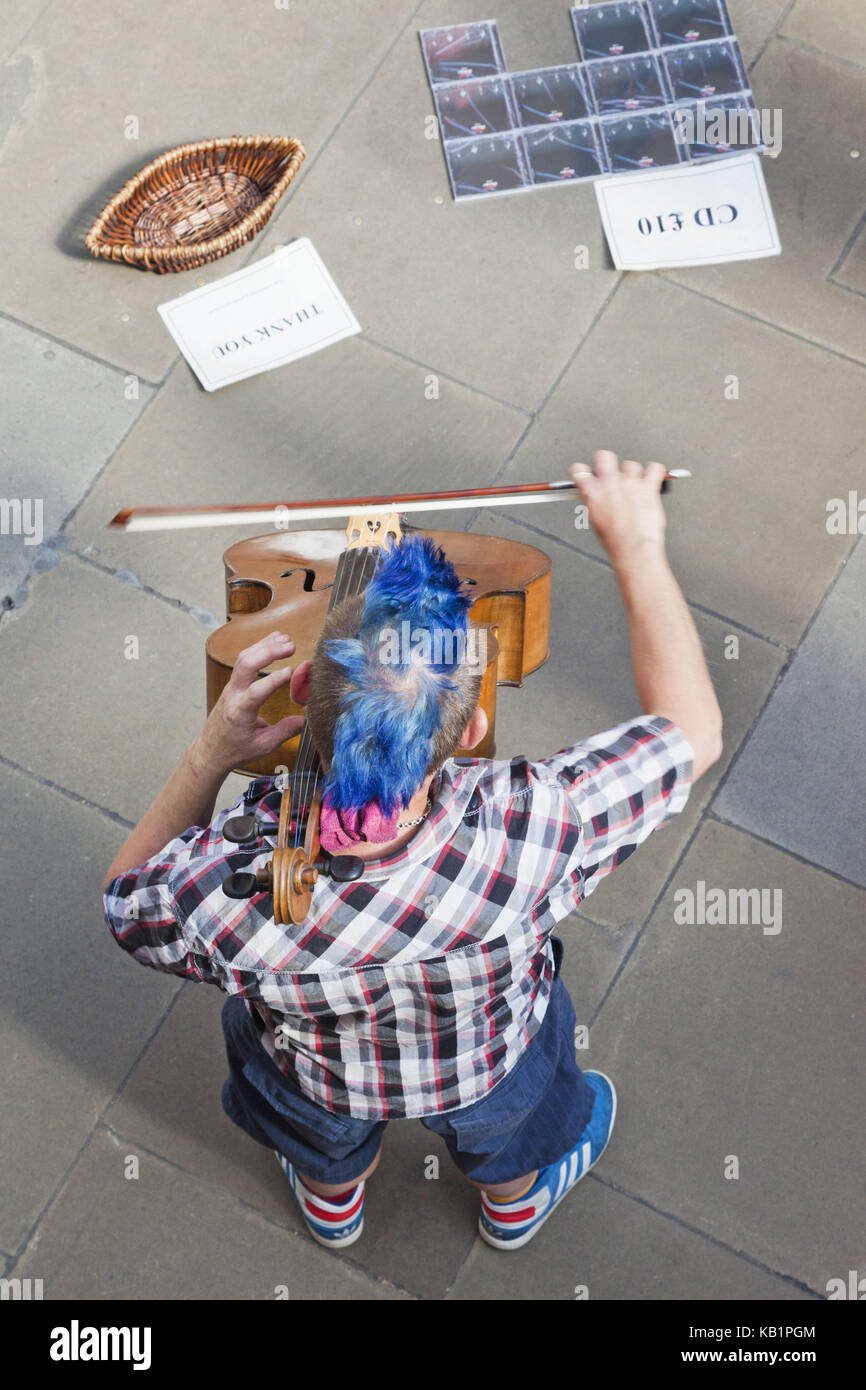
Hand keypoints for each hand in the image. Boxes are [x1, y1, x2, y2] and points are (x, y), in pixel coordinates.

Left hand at [192, 631, 307, 774]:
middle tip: (291, 645)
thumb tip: (306, 719)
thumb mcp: (264, 745)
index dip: (273, 679)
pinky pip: (243, 660)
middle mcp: (233, 695)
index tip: (291, 671)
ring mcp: (231, 687)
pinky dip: (258, 648)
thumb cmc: (235, 750)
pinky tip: (273, 641)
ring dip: (264, 645)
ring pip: (244, 658)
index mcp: (240, 712)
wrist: (210, 751)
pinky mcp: (233, 684)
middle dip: (268, 651)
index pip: (256, 691)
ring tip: (286, 639)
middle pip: (246, 664)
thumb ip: (285, 731)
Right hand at [570, 450, 666, 568]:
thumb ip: (595, 501)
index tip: (585, 473)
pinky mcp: (648, 486)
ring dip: (633, 473)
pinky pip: (654, 468)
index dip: (582, 471)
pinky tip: (652, 479)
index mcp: (592, 492)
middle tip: (611, 472)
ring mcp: (630, 482)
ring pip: (631, 464)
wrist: (634, 547)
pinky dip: (654, 472)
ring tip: (636, 486)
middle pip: (605, 456)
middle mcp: (610, 483)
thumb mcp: (595, 520)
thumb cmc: (615, 539)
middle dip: (607, 462)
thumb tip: (596, 496)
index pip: (579, 470)